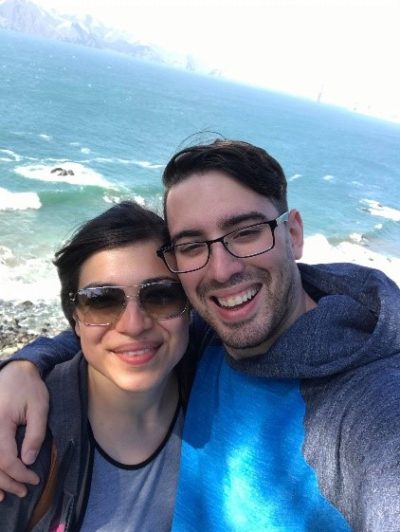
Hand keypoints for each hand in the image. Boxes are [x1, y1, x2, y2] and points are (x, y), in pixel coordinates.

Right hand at [0, 361, 48, 499]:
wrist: (15, 370)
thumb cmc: (30, 387)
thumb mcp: (40, 407)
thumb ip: (35, 434)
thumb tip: (28, 460)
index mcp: (0, 421)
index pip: (7, 458)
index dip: (20, 474)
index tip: (34, 479)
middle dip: (7, 482)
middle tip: (23, 491)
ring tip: (5, 495)